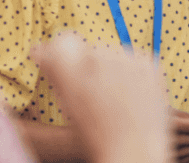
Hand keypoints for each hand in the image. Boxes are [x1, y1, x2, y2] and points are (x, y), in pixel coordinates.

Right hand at [31, 34, 171, 162]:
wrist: (133, 148)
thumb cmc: (94, 131)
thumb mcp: (66, 102)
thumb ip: (54, 70)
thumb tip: (39, 49)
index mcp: (70, 70)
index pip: (63, 41)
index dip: (60, 52)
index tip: (62, 65)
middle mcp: (99, 58)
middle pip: (90, 49)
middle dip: (89, 66)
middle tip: (95, 95)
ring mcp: (127, 59)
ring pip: (113, 53)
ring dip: (112, 67)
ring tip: (114, 98)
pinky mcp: (148, 62)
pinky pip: (135, 57)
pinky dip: (132, 71)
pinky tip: (131, 94)